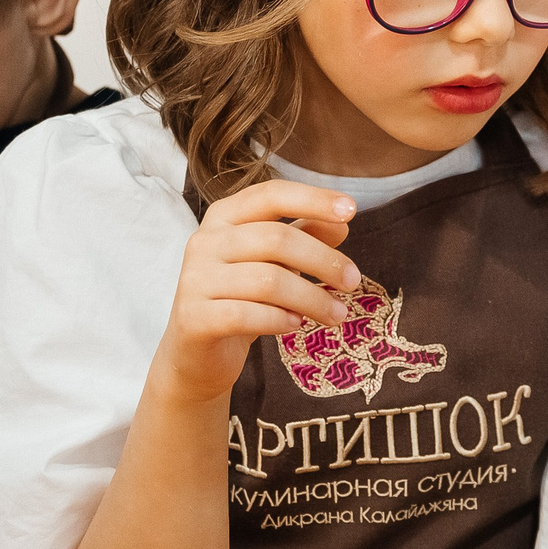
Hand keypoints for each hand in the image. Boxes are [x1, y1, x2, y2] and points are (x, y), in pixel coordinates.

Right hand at [152, 180, 356, 404]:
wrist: (195, 353)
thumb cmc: (241, 299)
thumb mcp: (274, 262)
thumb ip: (303, 236)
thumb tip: (342, 222)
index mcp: (224, 217)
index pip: (271, 195)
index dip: (313, 199)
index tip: (352, 209)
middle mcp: (205, 241)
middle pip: (276, 239)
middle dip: (323, 260)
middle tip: (354, 282)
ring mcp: (195, 279)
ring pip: (268, 281)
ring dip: (312, 298)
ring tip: (336, 314)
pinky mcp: (194, 317)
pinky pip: (248, 315)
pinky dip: (281, 320)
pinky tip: (297, 325)